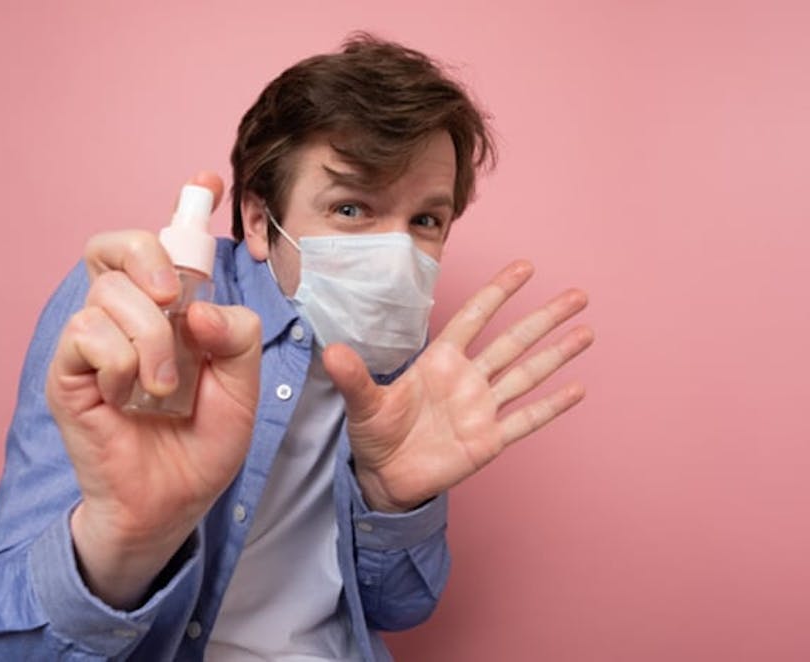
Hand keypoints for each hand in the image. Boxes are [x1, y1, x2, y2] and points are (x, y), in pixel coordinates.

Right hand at [45, 173, 261, 607]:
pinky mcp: (69, 373)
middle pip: (115, 245)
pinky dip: (118, 360)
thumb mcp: (242, 388)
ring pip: (107, 294)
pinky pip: (86, 334)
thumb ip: (235, 337)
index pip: (165, 246)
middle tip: (175, 295)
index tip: (205, 181)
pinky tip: (129, 394)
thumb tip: (194, 306)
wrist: (171, 503)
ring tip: (164, 388)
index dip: (184, 206)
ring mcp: (93, 342)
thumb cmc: (201, 443)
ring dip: (149, 338)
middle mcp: (127, 316)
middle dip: (148, 255)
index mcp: (170, 312)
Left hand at [323, 260, 592, 512]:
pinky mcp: (489, 440)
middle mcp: (466, 379)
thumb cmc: (375, 434)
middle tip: (577, 295)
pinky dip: (551, 406)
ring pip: (526, 374)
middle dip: (544, 318)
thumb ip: (352, 378)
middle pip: (512, 341)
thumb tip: (331, 352)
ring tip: (586, 331)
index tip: (524, 268)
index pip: (474, 318)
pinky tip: (577, 389)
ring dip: (556, 354)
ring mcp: (481, 408)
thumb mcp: (362, 404)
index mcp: (439, 362)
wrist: (384, 477)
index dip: (498, 293)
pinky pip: (525, 419)